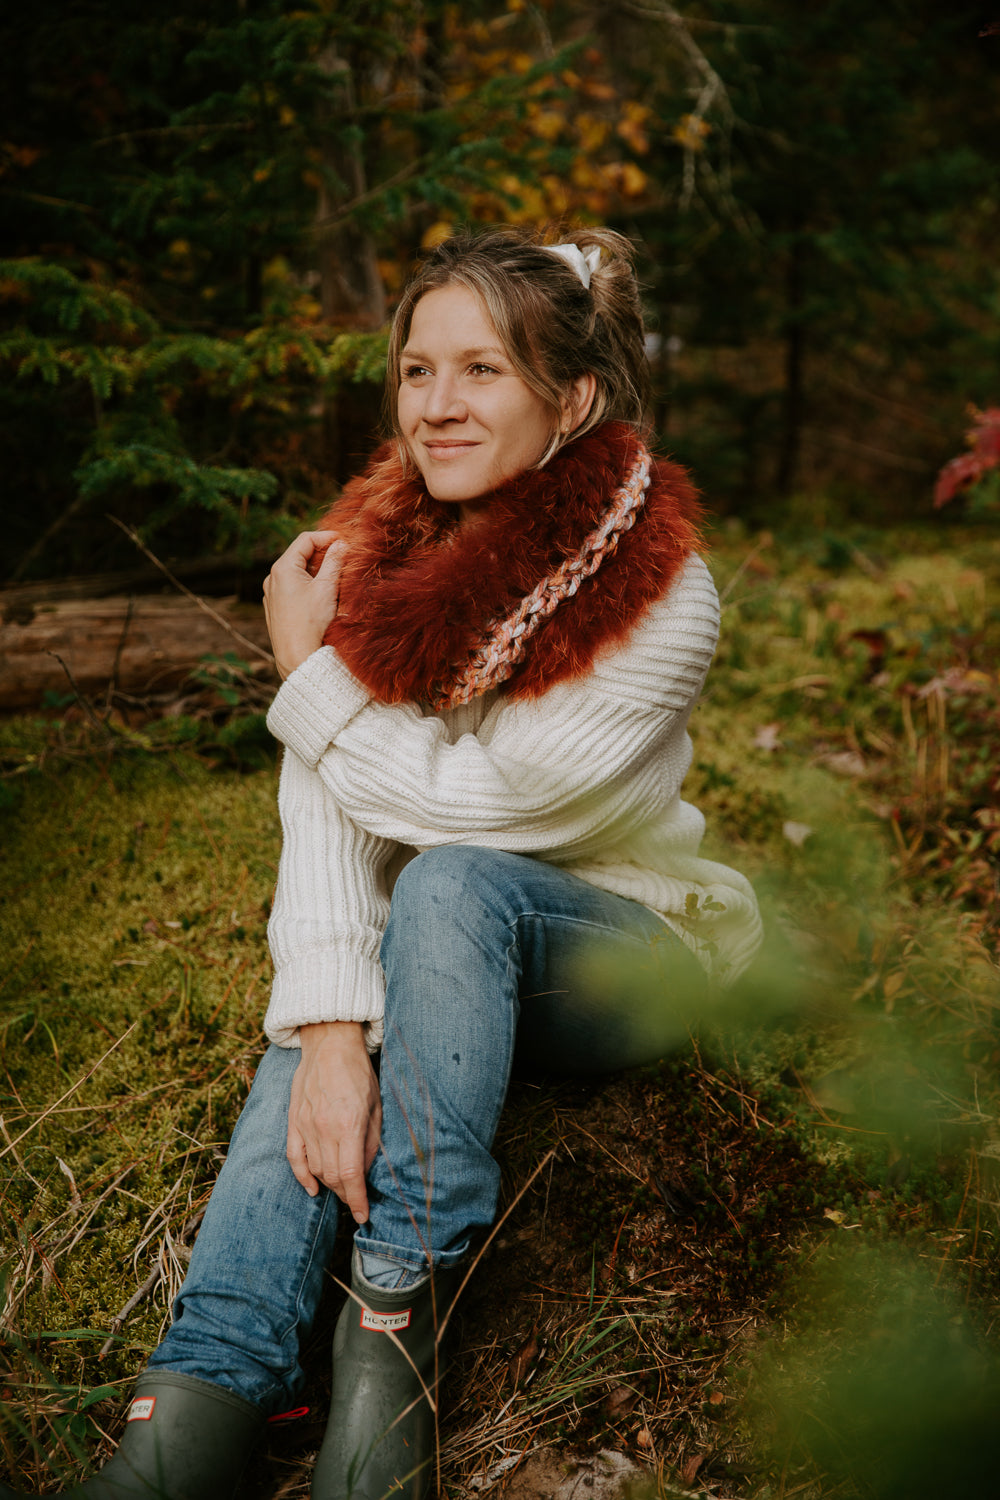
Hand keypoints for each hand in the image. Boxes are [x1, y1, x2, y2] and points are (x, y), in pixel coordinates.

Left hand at [263, 531, 346, 679]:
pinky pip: (292, 588)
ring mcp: (272, 595)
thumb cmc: (312, 623)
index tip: (345, 541)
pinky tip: (323, 595)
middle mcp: (272, 579)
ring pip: (297, 572)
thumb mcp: (328, 588)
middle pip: (300, 555)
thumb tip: (342, 544)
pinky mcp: (275, 609)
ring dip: (317, 570)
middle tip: (345, 558)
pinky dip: (308, 584)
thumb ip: (335, 562)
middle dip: (323, 554)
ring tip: (337, 576)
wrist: (297, 658)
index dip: (327, 537)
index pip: (305, 540)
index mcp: (282, 568)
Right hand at [287, 1021, 381, 1221]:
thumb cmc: (359, 1072)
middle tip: (356, 1197)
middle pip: (331, 1177)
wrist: (330, 1044)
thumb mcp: (377, 1105)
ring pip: (315, 1170)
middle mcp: (324, 1128)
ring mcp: (305, 1125)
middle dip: (346, 1194)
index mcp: (349, 1123)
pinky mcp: (293, 1120)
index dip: (357, 1200)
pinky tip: (312, 1188)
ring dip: (329, 1185)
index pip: (350, 1175)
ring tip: (342, 1187)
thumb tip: (366, 1170)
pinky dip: (302, 1177)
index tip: (363, 1216)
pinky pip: (294, 1157)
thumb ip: (372, 1141)